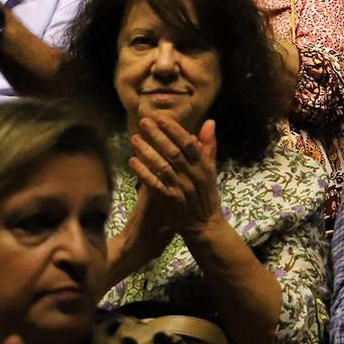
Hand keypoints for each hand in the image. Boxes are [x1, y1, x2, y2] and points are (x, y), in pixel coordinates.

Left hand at [128, 115, 222, 236]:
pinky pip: (154, 184)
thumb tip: (209, 121)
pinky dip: (143, 172)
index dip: (174, 129)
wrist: (204, 225)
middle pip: (173, 152)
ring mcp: (179, 188)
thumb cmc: (206, 195)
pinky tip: (132, 161)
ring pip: (162, 166)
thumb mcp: (211, 169)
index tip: (161, 118)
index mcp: (202, 166)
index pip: (188, 143)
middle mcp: (191, 176)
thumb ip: (209, 145)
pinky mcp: (168, 201)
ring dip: (147, 151)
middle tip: (144, 122)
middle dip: (157, 136)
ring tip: (135, 139)